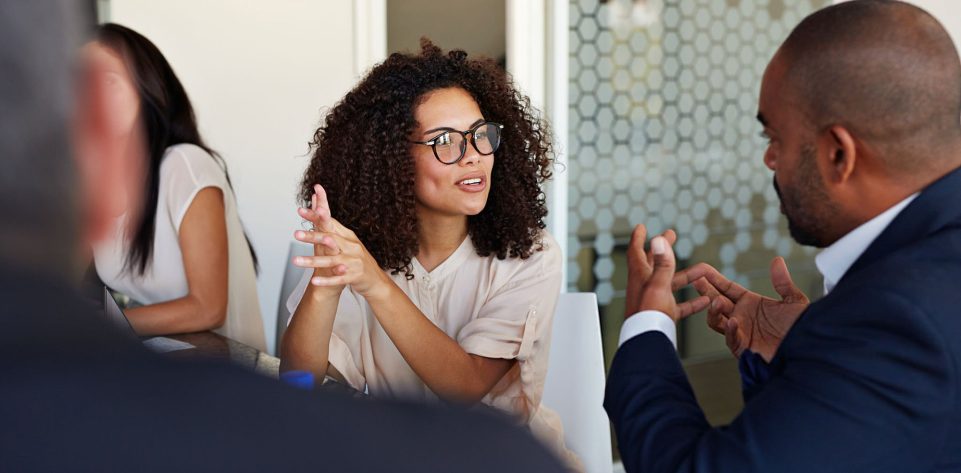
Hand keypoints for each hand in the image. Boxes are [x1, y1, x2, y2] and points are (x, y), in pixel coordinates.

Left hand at [293, 184, 386, 296]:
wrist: (375, 279)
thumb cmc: (357, 259)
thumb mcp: (347, 241)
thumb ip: (331, 226)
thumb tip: (319, 206)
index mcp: (349, 237)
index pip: (330, 224)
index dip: (316, 217)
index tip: (300, 211)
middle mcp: (352, 247)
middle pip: (330, 239)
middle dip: (313, 237)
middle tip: (296, 234)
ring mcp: (353, 262)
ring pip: (331, 261)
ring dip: (313, 261)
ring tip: (297, 261)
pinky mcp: (354, 277)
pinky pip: (338, 279)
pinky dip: (326, 280)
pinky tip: (314, 281)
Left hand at [625, 224, 709, 321]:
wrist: (647, 343)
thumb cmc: (649, 314)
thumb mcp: (658, 285)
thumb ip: (662, 263)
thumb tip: (658, 239)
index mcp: (640, 276)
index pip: (636, 251)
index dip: (638, 238)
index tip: (641, 226)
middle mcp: (646, 286)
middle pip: (654, 262)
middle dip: (663, 248)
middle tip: (671, 234)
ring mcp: (655, 300)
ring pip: (672, 283)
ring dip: (687, 275)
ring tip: (703, 267)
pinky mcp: (664, 315)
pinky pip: (680, 305)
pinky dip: (693, 301)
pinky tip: (707, 300)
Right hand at [675, 257, 808, 360]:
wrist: (810, 352)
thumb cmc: (802, 329)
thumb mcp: (794, 301)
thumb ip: (783, 282)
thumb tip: (777, 260)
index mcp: (750, 303)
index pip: (726, 288)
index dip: (714, 278)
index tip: (702, 269)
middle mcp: (741, 316)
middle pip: (715, 301)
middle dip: (705, 291)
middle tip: (696, 280)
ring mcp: (741, 332)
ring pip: (716, 320)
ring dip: (714, 310)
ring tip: (717, 301)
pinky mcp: (745, 348)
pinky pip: (732, 339)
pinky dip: (731, 330)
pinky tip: (734, 321)